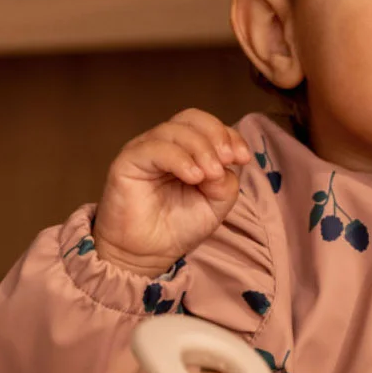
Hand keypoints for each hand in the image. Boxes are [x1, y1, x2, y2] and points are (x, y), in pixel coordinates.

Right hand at [93, 109, 251, 276]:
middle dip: (216, 136)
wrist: (148, 254)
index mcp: (187, 150)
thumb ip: (225, 182)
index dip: (229, 135)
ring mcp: (145, 150)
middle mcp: (165, 145)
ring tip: (210, 175)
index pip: (208, 126)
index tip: (243, 158)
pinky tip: (194, 177)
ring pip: (174, 130)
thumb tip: (223, 165)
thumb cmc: (179, 226)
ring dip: (201, 149)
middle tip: (228, 161)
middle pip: (192, 118)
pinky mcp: (127, 161)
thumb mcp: (216, 204)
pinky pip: (155, 148)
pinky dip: (180, 159)